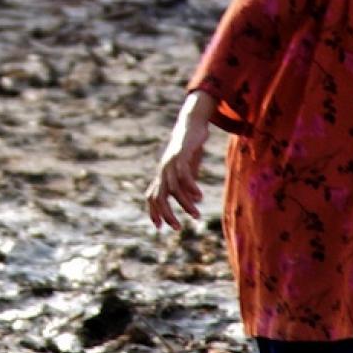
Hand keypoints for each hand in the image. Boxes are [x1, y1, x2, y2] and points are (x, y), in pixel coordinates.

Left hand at [149, 91, 214, 231]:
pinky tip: (199, 196)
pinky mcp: (180, 156)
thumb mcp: (186, 168)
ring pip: (173, 189)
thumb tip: (192, 199)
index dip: (153, 212)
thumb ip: (186, 183)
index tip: (159, 227)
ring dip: (184, 204)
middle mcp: (163, 171)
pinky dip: (190, 187)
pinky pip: (183, 175)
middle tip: (177, 228)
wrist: (191, 124)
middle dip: (166, 214)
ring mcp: (170, 163)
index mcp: (162, 175)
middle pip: (158, 197)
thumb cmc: (189, 148)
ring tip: (196, 215)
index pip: (152, 197)